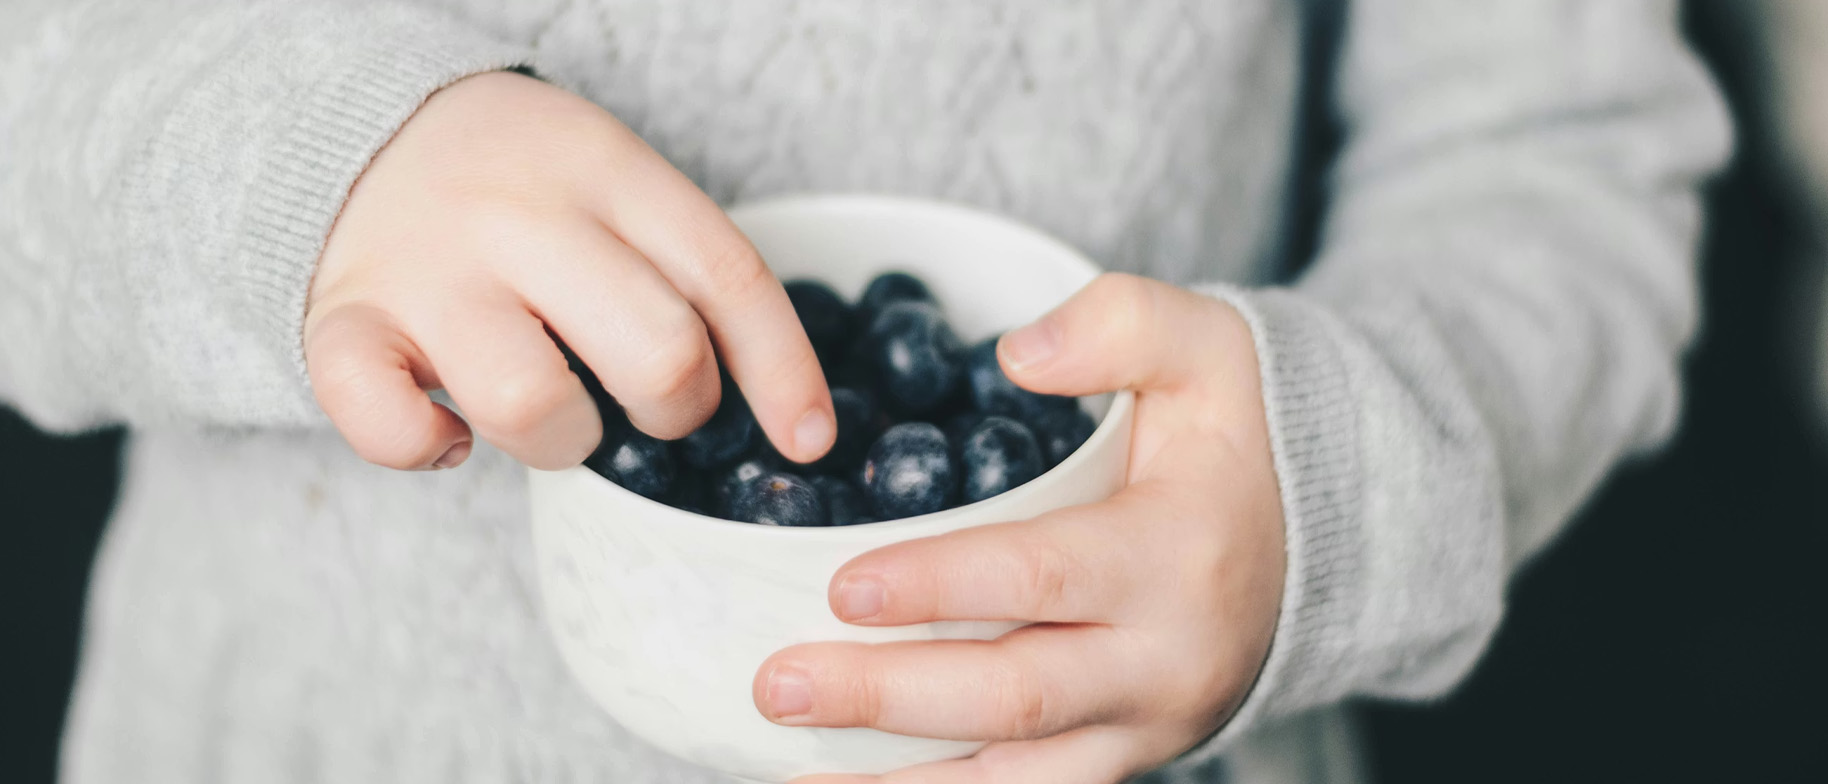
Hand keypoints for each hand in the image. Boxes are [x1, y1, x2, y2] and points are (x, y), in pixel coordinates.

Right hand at [304, 71, 833, 469]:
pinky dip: (425, 448)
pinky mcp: (343, 322)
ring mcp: (427, 269)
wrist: (359, 128)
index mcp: (606, 169)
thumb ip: (684, 265)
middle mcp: (520, 214)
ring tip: (554, 417)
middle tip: (648, 402)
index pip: (727, 277)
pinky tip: (450, 432)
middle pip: (657, 354)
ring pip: (534, 405)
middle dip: (676, 410)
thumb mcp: (614, 181)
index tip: (807, 439)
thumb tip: (789, 413)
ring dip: (565, 444)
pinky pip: (389, 424)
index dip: (783, 372)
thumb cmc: (522, 186)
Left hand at [754, 274, 1286, 782]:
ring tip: (792, 767)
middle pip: (1013, 698)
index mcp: (1176, 556)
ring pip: (1013, 779)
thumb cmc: (1239, 440)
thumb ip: (1121, 324)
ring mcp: (1145, 726)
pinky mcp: (1123, 758)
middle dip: (887, 698)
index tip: (841, 585)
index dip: (939, 586)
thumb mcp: (1211, 350)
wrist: (1325, 543)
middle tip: (777, 682)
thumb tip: (1015, 358)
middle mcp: (1164, 661)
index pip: (1042, 578)